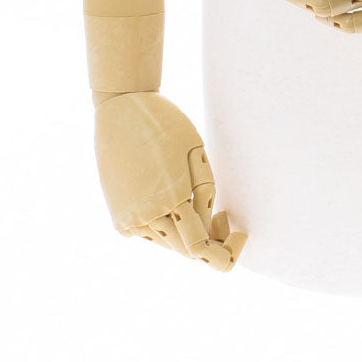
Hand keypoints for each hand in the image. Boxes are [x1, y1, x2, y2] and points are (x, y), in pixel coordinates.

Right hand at [93, 92, 246, 270]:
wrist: (122, 110)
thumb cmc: (168, 127)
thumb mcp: (197, 157)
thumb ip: (205, 196)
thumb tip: (209, 228)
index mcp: (171, 200)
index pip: (201, 249)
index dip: (226, 251)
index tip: (242, 235)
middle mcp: (145, 218)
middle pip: (188, 250)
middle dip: (212, 240)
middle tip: (223, 215)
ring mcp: (128, 221)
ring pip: (170, 244)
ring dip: (189, 233)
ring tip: (196, 201)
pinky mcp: (119, 219)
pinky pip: (152, 235)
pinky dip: (169, 227)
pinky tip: (173, 203)